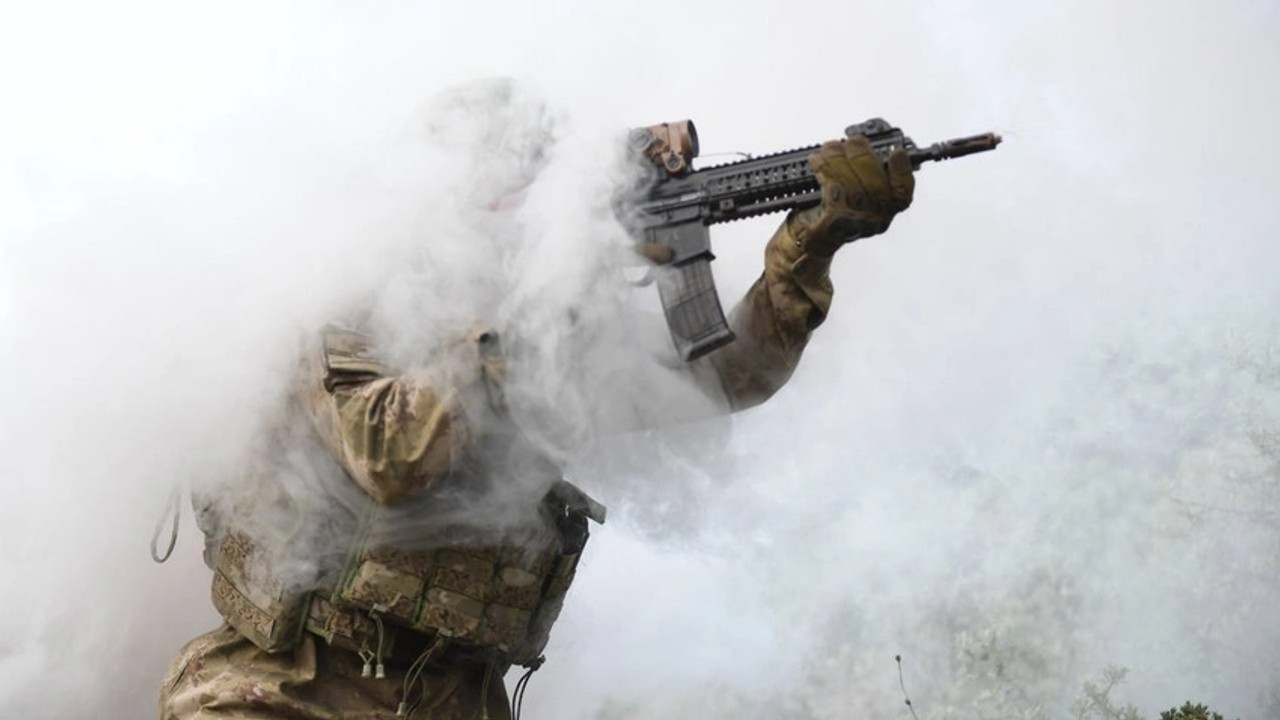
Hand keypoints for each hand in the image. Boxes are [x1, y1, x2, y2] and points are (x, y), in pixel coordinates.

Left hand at [800, 136, 914, 256]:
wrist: (803, 237)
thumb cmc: (829, 207)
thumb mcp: (851, 188)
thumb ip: (863, 170)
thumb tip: (860, 143)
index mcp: (884, 210)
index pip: (902, 194)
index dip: (902, 172)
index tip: (897, 152)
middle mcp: (873, 221)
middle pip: (877, 189)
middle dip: (863, 158)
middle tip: (852, 141)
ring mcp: (853, 225)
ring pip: (852, 188)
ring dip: (839, 160)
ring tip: (830, 147)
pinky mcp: (831, 225)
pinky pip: (832, 193)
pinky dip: (824, 172)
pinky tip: (817, 161)